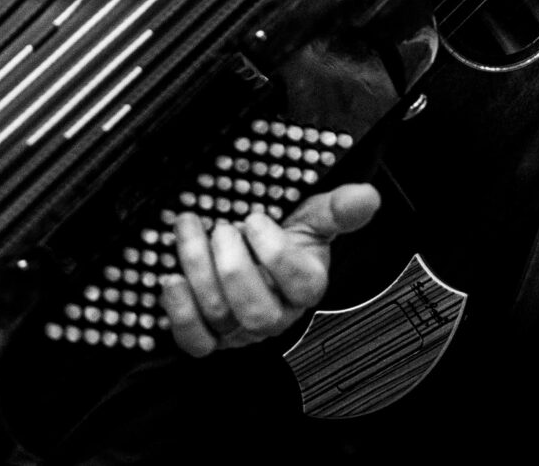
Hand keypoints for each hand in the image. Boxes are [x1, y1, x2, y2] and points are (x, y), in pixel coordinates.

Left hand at [160, 184, 379, 355]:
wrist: (251, 255)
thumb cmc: (284, 238)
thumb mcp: (311, 218)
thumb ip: (337, 209)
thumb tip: (367, 196)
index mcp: (306, 287)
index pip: (300, 283)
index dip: (275, 252)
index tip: (256, 218)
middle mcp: (275, 315)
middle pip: (257, 311)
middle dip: (233, 266)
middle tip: (223, 228)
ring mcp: (240, 331)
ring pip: (221, 317)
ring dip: (198, 269)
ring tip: (190, 228)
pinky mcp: (210, 338)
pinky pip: (195, 342)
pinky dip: (179, 312)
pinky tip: (171, 278)